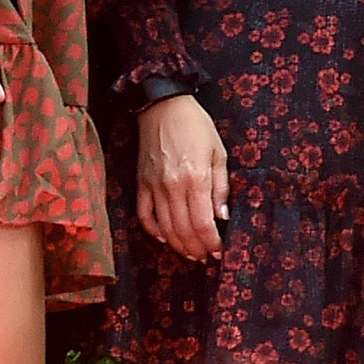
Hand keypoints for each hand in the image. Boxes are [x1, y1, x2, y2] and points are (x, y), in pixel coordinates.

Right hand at [134, 92, 229, 260]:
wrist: (163, 106)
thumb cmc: (196, 126)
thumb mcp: (218, 153)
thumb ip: (221, 187)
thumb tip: (222, 216)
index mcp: (195, 179)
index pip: (203, 223)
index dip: (212, 242)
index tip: (220, 251)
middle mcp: (172, 187)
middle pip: (183, 231)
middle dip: (197, 248)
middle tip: (207, 257)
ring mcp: (153, 186)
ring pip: (164, 228)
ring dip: (178, 246)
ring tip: (191, 253)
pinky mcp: (141, 183)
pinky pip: (144, 215)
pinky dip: (153, 231)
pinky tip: (164, 238)